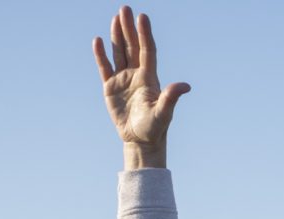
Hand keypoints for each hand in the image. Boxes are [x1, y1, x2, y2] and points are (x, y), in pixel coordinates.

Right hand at [93, 7, 189, 169]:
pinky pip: (105, 66)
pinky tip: (98, 40)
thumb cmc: (156, 128)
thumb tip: (185, 86)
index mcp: (150, 78)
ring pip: (119, 52)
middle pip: (133, 46)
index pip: (147, 51)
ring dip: (116, 36)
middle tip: (125, 8)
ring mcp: (123, 79)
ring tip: (115, 18)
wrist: (141, 140)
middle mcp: (137, 74)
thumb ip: (171, 98)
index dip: (145, 34)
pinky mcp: (110, 86)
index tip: (143, 17)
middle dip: (129, 28)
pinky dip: (101, 54)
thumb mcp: (164, 113)